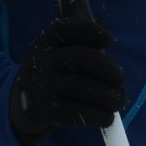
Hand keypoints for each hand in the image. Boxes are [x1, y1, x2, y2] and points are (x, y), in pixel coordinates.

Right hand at [8, 16, 126, 145]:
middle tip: (121, 79)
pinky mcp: (46, 111)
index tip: (109, 39)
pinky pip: (76, 112)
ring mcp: (43, 86)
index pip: (67, 28)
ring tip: (119, 100)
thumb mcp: (59, 49)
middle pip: (80, 58)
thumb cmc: (55, 70)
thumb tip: (104, 29)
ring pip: (82, 87)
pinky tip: (108, 117)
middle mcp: (43, 60)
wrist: (24, 102)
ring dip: (108, 95)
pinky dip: (98, 115)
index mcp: (48, 40)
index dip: (91, 31)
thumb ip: (82, 38)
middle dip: (107, 68)